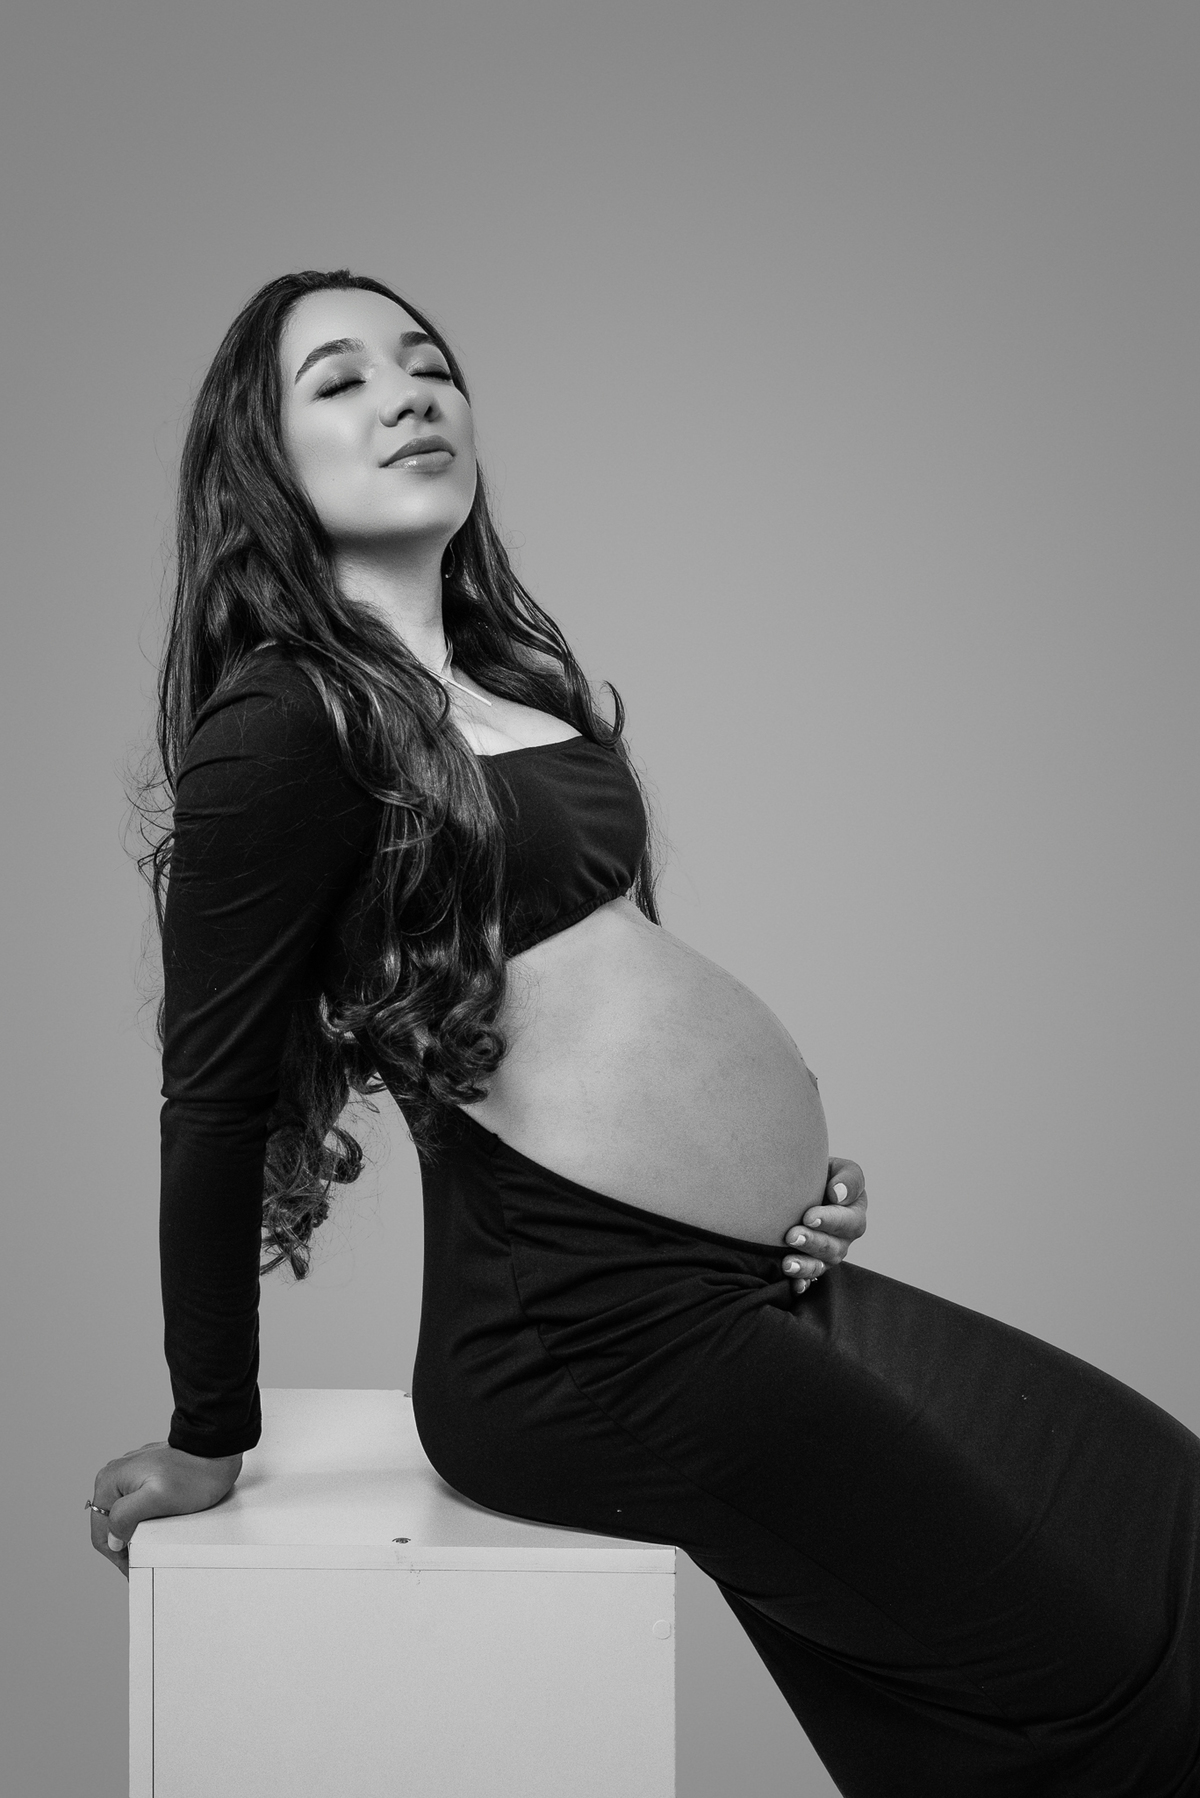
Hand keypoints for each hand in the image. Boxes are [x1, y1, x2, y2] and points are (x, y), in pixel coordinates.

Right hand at [88, 1441, 242, 1578]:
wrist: (217, 1452)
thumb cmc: (194, 1474)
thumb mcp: (157, 1499)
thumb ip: (125, 1517)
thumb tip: (112, 1539)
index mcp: (110, 1481)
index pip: (101, 1533)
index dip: (117, 1556)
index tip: (133, 1568)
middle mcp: (115, 1475)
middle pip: (110, 1525)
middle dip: (125, 1543)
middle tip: (145, 1557)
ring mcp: (130, 1474)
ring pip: (123, 1516)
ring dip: (134, 1531)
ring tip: (153, 1541)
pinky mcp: (146, 1475)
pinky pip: (136, 1504)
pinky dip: (144, 1518)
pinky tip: (159, 1523)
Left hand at [780, 1157, 867, 1295]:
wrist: (796, 1185)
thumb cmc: (818, 1172)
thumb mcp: (836, 1167)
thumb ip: (846, 1177)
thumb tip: (838, 1194)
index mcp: (854, 1210)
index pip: (849, 1220)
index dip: (831, 1221)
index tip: (808, 1216)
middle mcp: (845, 1236)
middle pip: (836, 1246)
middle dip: (814, 1242)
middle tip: (792, 1236)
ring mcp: (830, 1253)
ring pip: (823, 1265)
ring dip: (806, 1266)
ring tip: (787, 1264)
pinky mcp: (813, 1265)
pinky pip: (810, 1280)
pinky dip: (802, 1283)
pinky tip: (793, 1285)